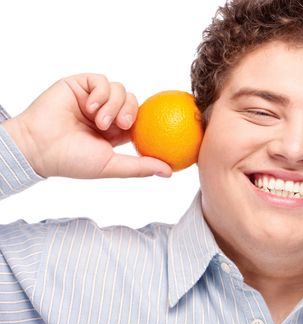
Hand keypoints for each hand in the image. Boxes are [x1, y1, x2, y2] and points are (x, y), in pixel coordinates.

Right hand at [2, 74, 171, 178]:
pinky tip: (90, 107)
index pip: (139, 118)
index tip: (140, 130)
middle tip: (121, 125)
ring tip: (99, 121)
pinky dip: (100, 93)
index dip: (144, 121)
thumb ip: (141, 166)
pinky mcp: (80, 85)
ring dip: (112, 105)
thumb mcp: (112, 165)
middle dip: (130, 112)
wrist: (40, 148)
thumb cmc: (73, 160)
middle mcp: (105, 113)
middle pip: (132, 100)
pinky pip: (101, 80)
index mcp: (114, 131)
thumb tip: (169, 172)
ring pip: (119, 89)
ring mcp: (92, 98)